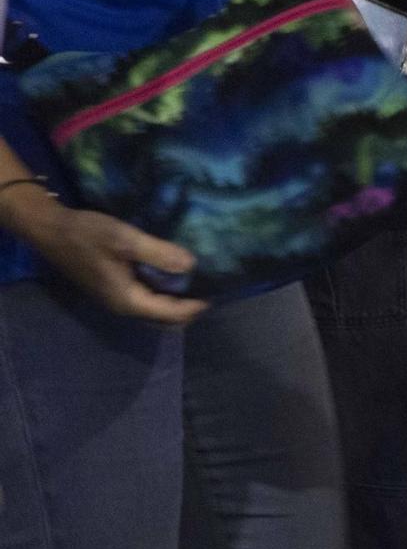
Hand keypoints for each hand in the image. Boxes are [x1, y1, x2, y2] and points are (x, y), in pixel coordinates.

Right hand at [8, 200, 206, 323]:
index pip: (171, 314)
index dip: (195, 307)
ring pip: (155, 312)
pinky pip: (145, 301)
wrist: (49, 229)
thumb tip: (191, 264)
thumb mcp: (124, 239)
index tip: (215, 292)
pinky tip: (172, 277)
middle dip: (189, 310)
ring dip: (176, 303)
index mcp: (128, 301)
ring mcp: (117, 301)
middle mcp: (124, 307)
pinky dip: (162, 295)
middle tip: (208, 289)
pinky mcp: (113, 290)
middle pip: (165, 320)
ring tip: (195, 283)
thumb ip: (158, 253)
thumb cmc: (86, 234)